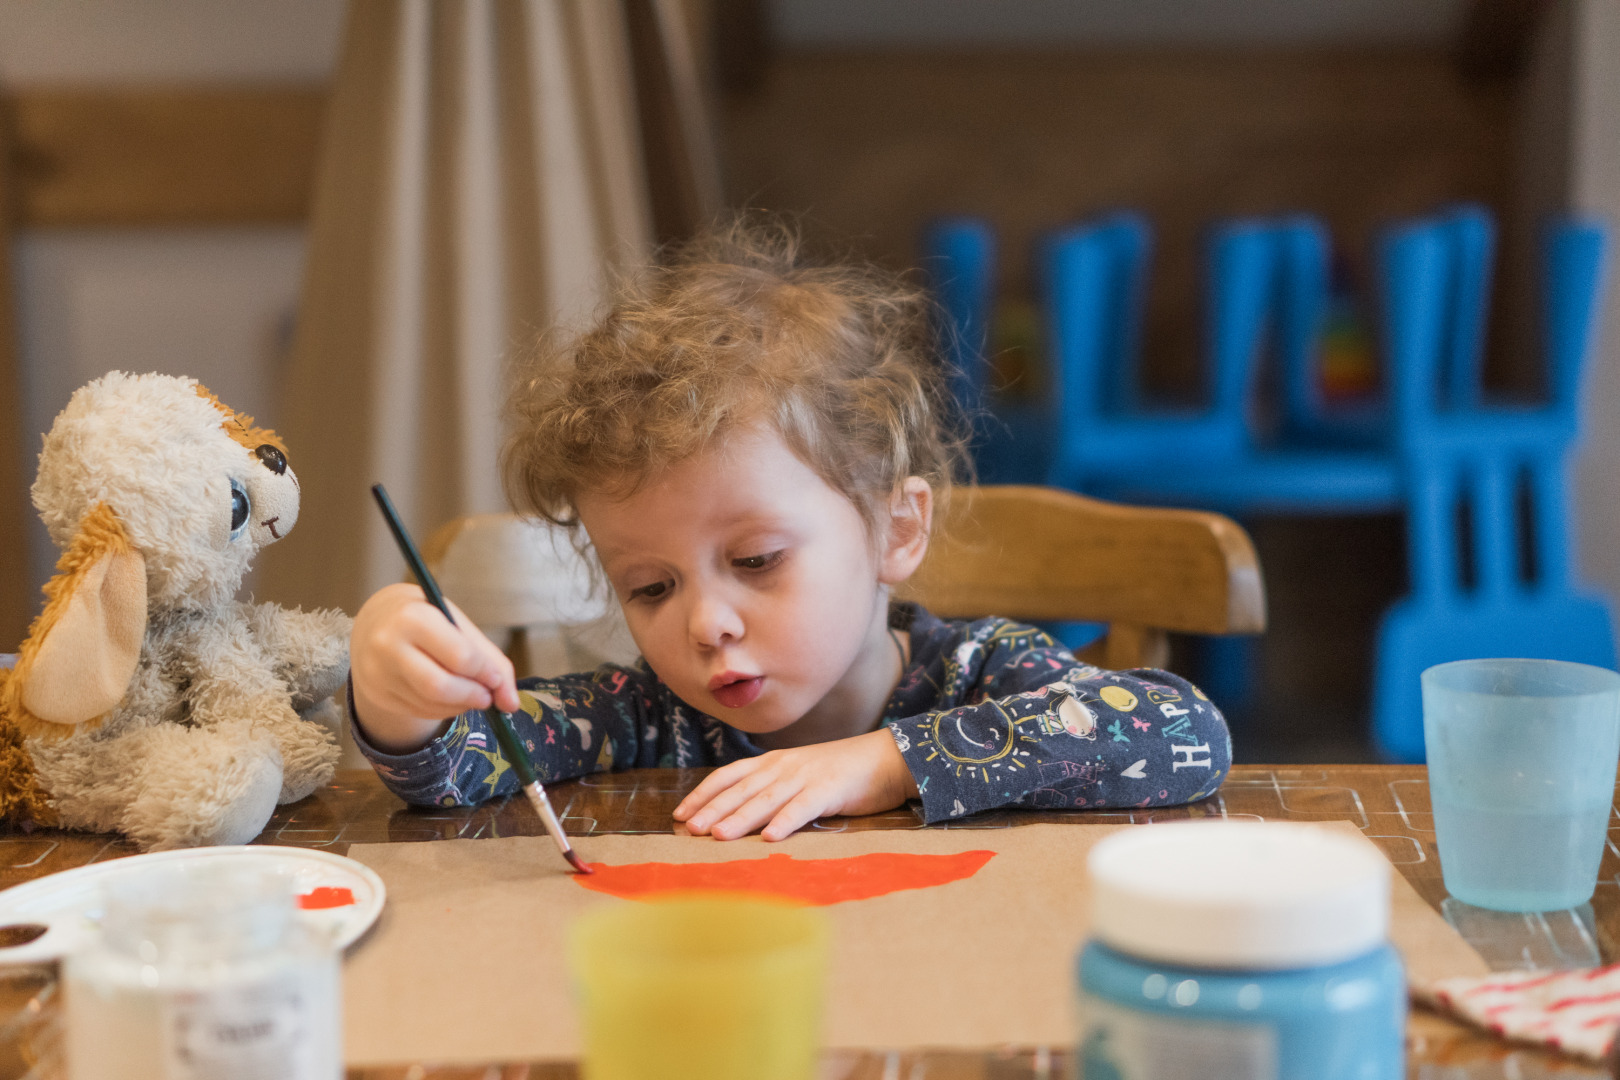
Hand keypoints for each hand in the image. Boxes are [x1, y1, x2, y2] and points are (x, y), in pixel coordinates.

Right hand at [349, 582, 519, 753]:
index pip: (459, 656)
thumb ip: (491, 660)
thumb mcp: (458, 625)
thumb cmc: (427, 619)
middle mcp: (389, 645)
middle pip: (440, 687)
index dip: (485, 673)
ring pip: (430, 704)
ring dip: (460, 706)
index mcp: (414, 618)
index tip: (496, 678)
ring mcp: (378, 672)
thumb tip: (511, 705)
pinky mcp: (377, 693)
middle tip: (487, 696)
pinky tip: (449, 698)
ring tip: (470, 694)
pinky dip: (443, 709)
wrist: (377, 622)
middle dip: (473, 696)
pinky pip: (419, 711)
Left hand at [673, 729, 919, 841]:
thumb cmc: (839, 773)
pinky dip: (786, 822)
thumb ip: (771, 789)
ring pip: (767, 799)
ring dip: (741, 817)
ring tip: (718, 835)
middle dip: (713, 809)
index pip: (728, 776)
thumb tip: (737, 814)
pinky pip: (804, 807)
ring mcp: (806, 777)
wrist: (886, 758)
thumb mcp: (798, 775)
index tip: (680, 813)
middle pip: (741, 789)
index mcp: (773, 762)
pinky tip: (771, 838)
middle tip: (689, 829)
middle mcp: (784, 766)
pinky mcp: (830, 790)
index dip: (703, 794)